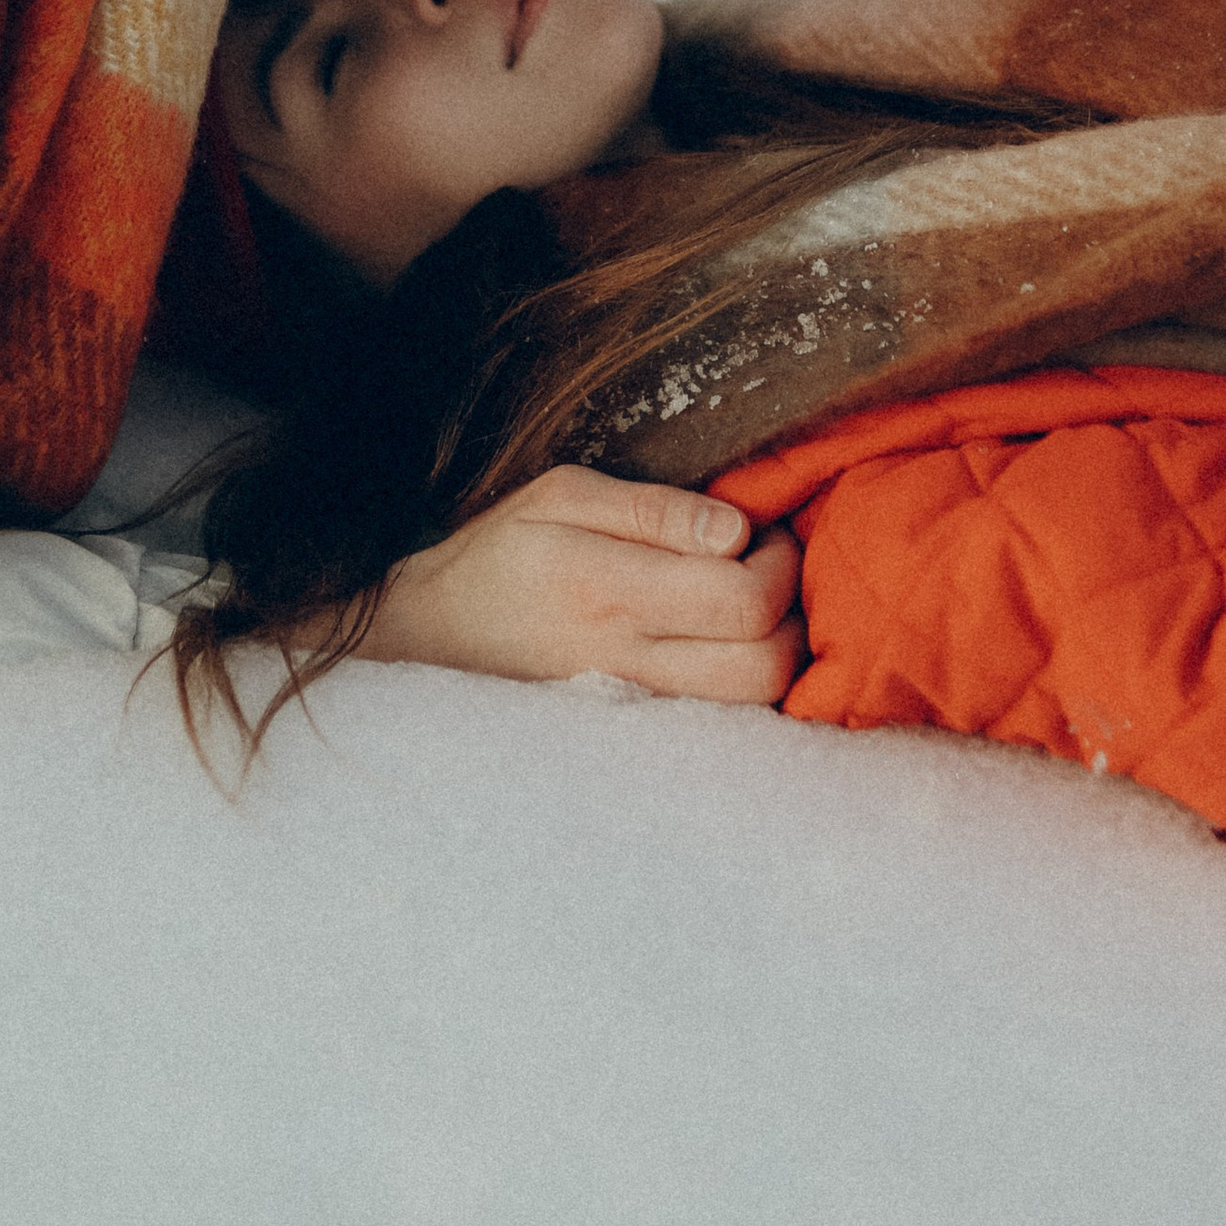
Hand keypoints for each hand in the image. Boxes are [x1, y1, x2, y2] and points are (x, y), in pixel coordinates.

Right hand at [364, 468, 804, 701]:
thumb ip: (652, 509)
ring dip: (776, 649)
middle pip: (766, 667)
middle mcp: (630, 660)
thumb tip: (736, 528)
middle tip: (763, 566)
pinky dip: (746, 680)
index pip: (744, 601)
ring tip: (746, 602)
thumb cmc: (501, 553)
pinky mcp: (637, 728)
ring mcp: (635, 706)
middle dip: (791, 610)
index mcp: (611, 592)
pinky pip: (724, 719)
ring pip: (753, 704)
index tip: (760, 531)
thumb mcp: (560, 497)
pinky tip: (723, 640)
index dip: (779, 562)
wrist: (433, 636)